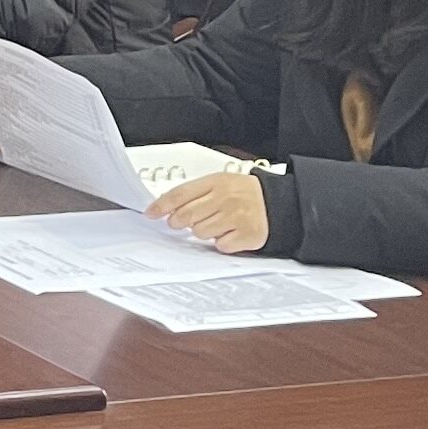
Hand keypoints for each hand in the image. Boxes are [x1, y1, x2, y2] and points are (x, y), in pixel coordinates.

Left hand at [147, 170, 273, 253]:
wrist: (276, 203)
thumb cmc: (242, 194)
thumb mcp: (218, 184)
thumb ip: (193, 193)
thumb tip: (163, 208)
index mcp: (217, 182)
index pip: (181, 194)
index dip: (161, 205)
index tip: (150, 213)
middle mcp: (227, 198)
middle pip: (186, 215)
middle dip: (179, 222)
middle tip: (184, 222)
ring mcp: (238, 217)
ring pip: (200, 232)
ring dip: (204, 232)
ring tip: (217, 223)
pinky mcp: (248, 235)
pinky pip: (220, 246)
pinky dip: (222, 243)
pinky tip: (230, 233)